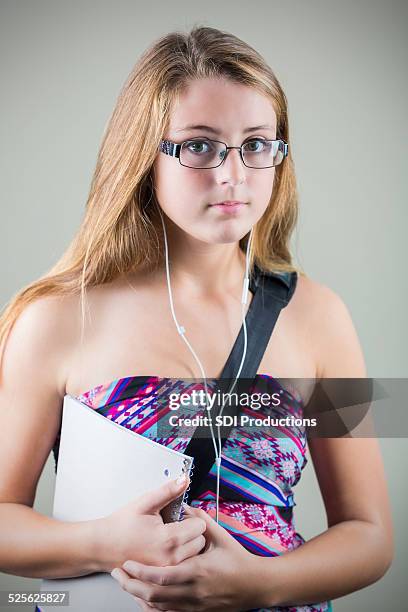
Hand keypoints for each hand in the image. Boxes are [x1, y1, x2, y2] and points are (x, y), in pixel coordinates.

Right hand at [95, 476, 205, 571]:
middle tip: (174, 526)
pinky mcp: (163, 578)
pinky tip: (167, 550)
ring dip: (188, 546)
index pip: (200, 526)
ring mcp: (167, 571)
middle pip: (200, 542)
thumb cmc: (121, 525)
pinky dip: (181, 558)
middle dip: (191, 531)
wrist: (102, 546)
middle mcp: (171, 558)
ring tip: (170, 538)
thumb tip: (184, 479)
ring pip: (194, 556)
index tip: (179, 516)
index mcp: (168, 539)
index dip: (190, 517)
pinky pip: (184, 567)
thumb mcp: (145, 502)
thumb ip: (168, 491)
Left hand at [111, 504, 263, 610]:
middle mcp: (193, 592)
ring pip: (158, 608)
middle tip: (118, 574)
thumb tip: (184, 506)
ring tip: (126, 584)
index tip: (127, 563)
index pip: (162, 576)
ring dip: (138, 597)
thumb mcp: (221, 536)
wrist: (256, 585)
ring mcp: (194, 605)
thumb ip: (201, 520)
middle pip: (154, 596)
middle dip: (131, 586)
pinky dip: (153, 608)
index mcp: (198, 571)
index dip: (141, 572)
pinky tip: (144, 599)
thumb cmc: (239, 560)